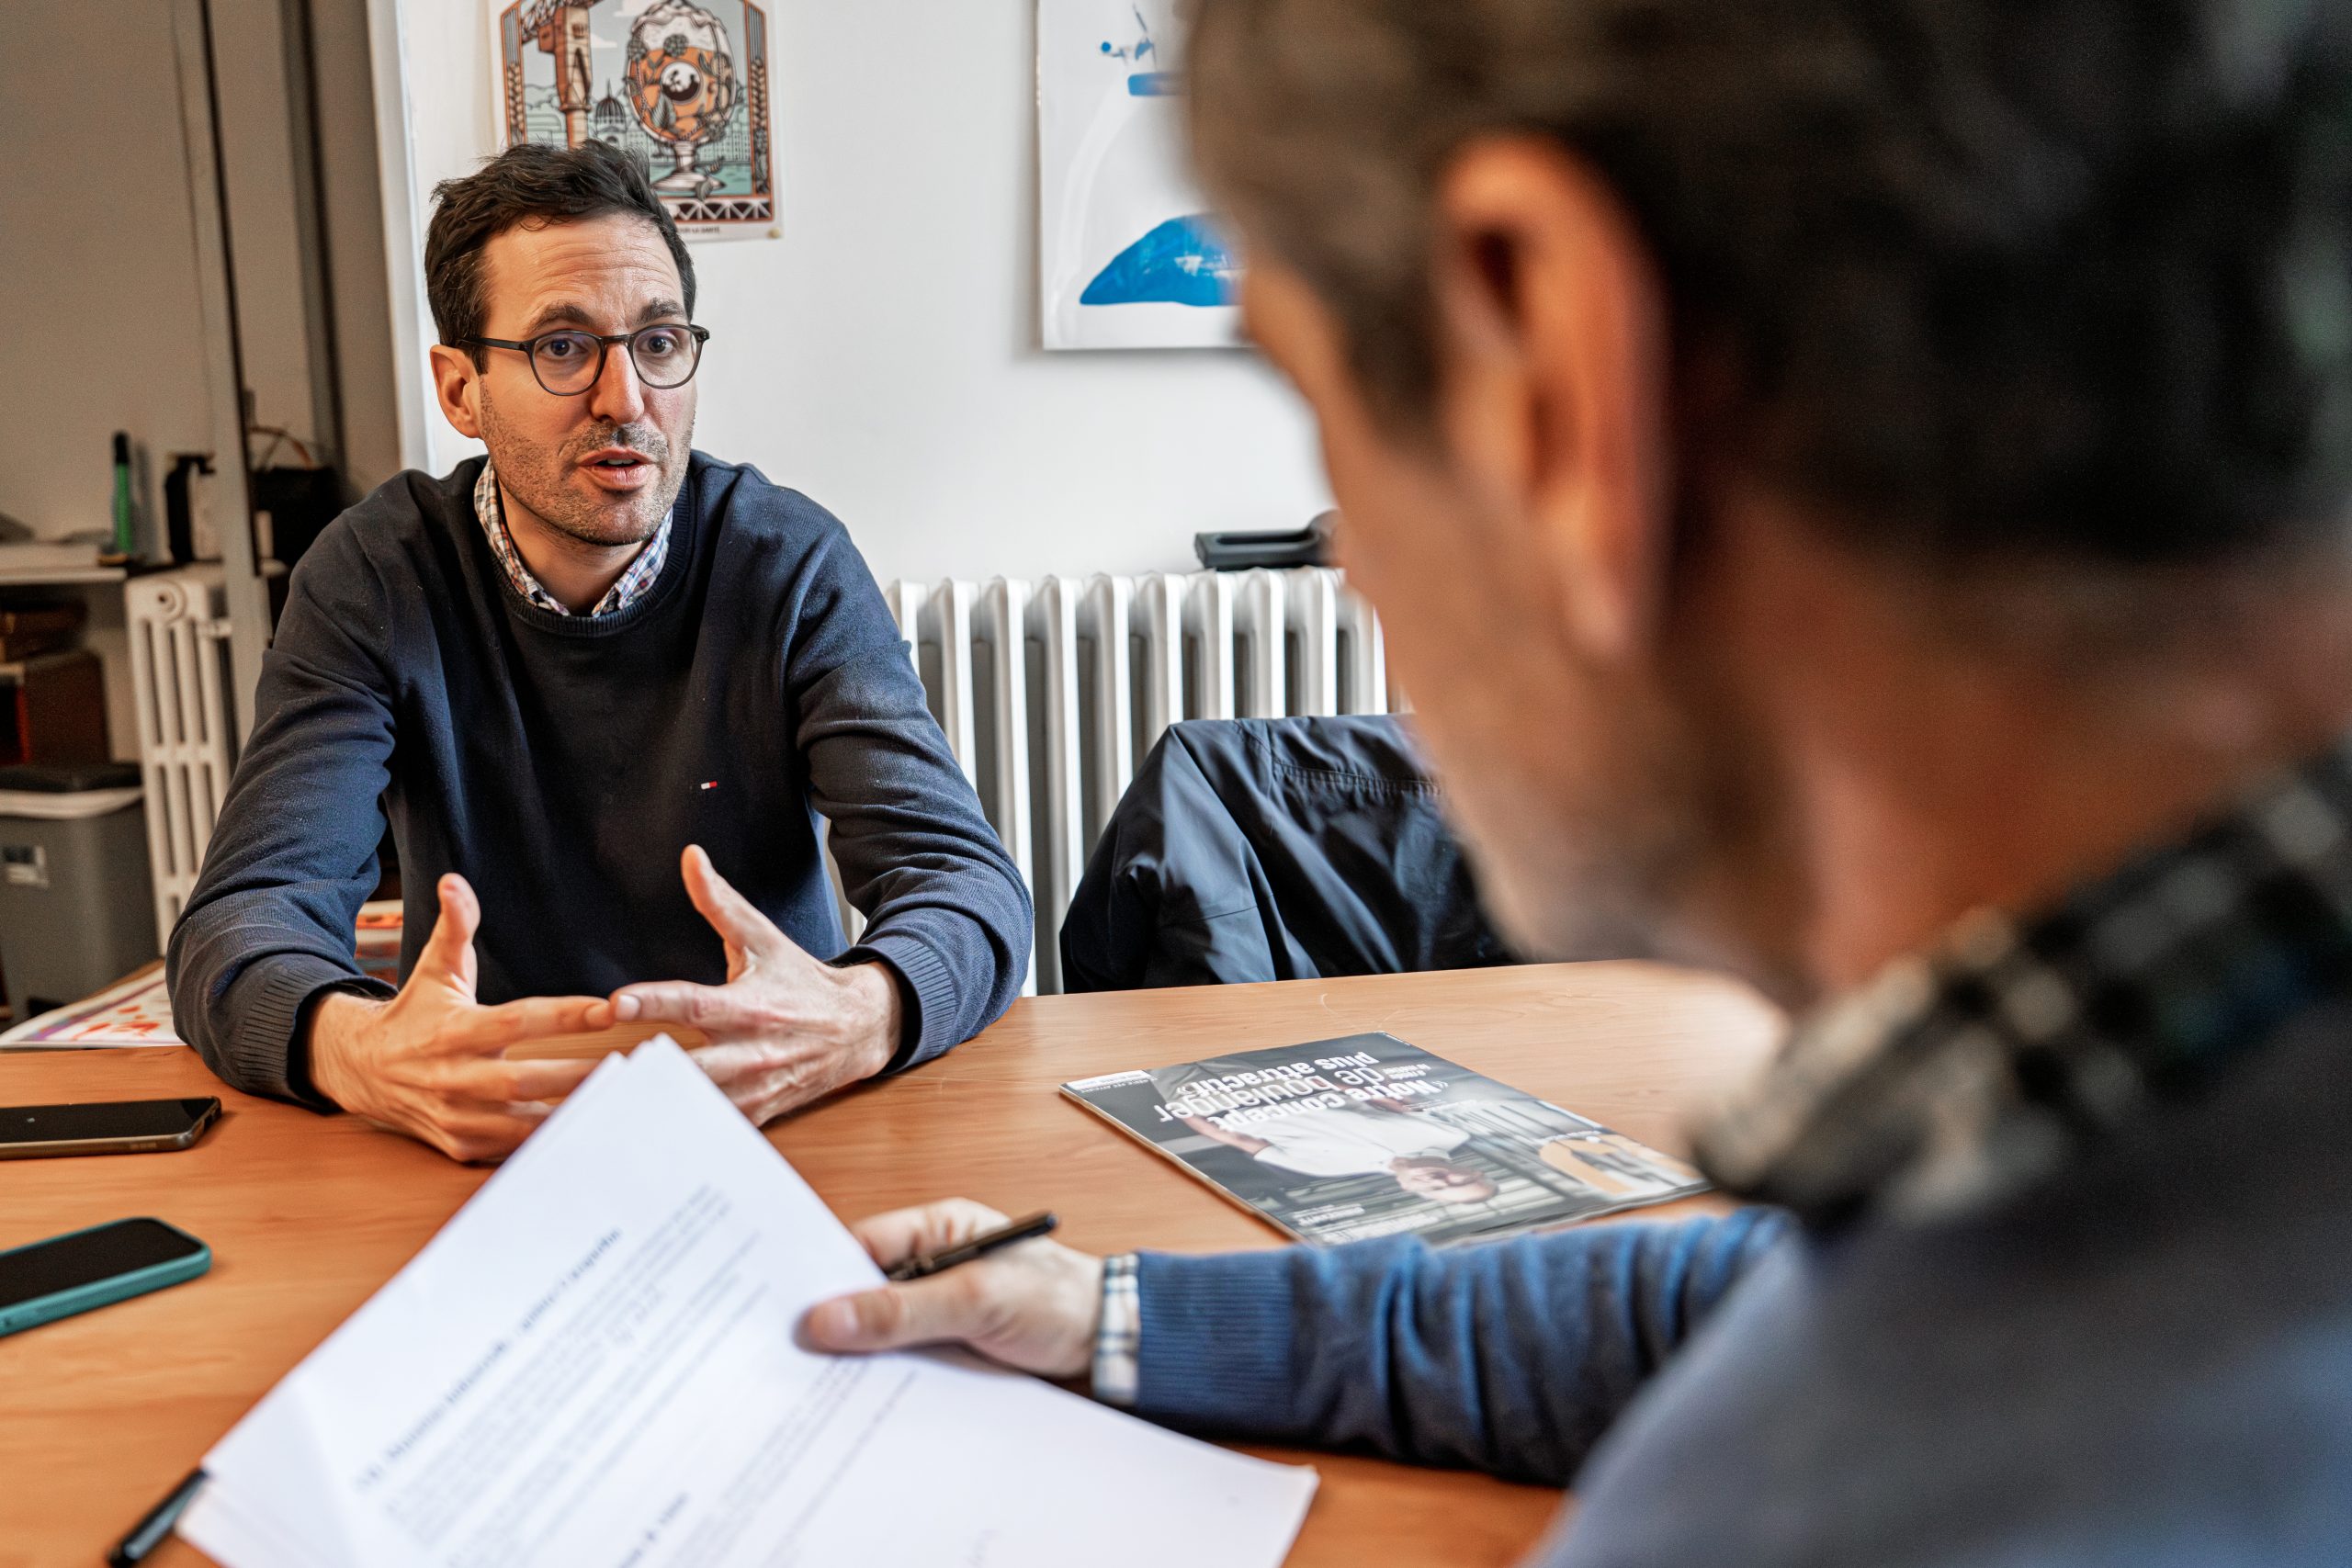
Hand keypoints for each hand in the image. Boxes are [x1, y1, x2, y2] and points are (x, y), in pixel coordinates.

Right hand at [307, 874, 611, 1161]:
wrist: (362, 1070)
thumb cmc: (415, 1015)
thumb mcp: (435, 970)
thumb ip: (455, 928)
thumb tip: (454, 882)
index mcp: (455, 1031)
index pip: (518, 1021)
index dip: (565, 1016)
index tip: (611, 1009)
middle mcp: (454, 1077)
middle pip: (526, 1079)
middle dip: (581, 1075)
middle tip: (636, 1068)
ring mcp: (456, 1117)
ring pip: (523, 1124)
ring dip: (573, 1116)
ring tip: (625, 1106)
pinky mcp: (459, 1146)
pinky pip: (512, 1151)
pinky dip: (551, 1145)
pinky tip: (593, 1134)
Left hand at [609, 845, 902, 1125]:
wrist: (859, 1030)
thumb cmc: (801, 983)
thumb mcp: (763, 939)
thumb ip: (720, 902)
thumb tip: (690, 858)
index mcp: (746, 1006)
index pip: (693, 1004)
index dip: (653, 1005)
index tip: (613, 1004)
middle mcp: (747, 1052)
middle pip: (681, 1069)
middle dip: (627, 1077)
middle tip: (570, 1080)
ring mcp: (750, 1091)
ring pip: (689, 1109)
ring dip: (638, 1113)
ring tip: (580, 1119)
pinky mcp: (752, 1116)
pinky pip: (703, 1133)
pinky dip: (666, 1138)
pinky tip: (623, 1145)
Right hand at [800, 1200, 1105, 1380]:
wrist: (1112, 1347)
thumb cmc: (1059, 1302)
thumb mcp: (977, 1301)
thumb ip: (904, 1310)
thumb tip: (828, 1319)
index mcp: (937, 1231)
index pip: (860, 1247)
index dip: (821, 1278)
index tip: (783, 1313)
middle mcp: (931, 1267)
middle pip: (864, 1293)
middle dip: (835, 1324)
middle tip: (789, 1359)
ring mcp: (938, 1312)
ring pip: (879, 1334)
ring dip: (859, 1359)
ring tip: (814, 1390)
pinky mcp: (947, 1351)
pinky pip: (901, 1364)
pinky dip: (883, 1382)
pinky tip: (860, 1406)